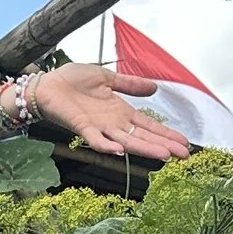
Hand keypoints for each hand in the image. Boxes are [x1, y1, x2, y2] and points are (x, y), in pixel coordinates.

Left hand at [27, 62, 192, 163]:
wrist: (48, 83)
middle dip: (163, 145)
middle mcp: (113, 123)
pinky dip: (107, 146)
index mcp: (120, 111)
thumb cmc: (73, 80)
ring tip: (163, 155)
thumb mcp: (107, 78)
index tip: (184, 143)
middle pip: (142, 137)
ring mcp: (98, 127)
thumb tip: (155, 88)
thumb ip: (130, 84)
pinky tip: (120, 150)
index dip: (165, 133)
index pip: (148, 125)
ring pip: (125, 141)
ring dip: (143, 149)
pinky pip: (95, 139)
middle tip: (184, 155)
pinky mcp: (82, 127)